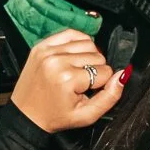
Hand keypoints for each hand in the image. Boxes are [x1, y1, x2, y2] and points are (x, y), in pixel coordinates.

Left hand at [10, 29, 126, 132]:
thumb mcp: (86, 116)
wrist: (27, 114)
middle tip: (83, 84)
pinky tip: (75, 57)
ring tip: (79, 71)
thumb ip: (110, 97)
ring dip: (88, 57)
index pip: (105, 72)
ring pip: (87, 43)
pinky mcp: (42, 44)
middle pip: (97, 56)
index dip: (102, 85)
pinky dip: (78, 42)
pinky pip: (71, 33)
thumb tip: (123, 75)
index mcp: (67, 78)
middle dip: (95, 71)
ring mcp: (48, 50)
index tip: (89, 92)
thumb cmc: (55, 116)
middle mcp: (57, 60)